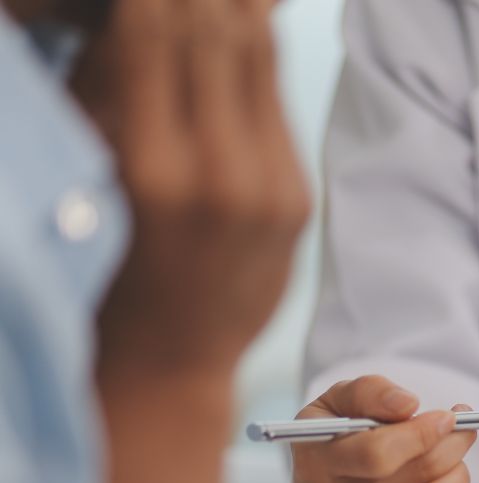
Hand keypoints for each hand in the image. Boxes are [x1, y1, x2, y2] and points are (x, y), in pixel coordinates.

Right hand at [73, 0, 309, 381]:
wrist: (174, 361)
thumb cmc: (106, 271)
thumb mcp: (89, 177)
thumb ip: (110, 79)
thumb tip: (133, 10)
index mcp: (154, 170)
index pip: (159, 23)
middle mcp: (225, 176)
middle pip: (220, 25)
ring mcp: (273, 189)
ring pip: (259, 52)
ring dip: (231, 6)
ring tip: (211, 1)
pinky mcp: (299, 199)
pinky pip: (277, 101)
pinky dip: (252, 58)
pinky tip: (232, 33)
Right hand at [292, 377, 478, 482]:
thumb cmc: (336, 441)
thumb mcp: (338, 403)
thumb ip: (369, 391)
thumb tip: (408, 405)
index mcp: (316, 463)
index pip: (379, 454)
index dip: (423, 433)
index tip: (448, 417)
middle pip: (416, 477)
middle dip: (452, 446)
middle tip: (463, 430)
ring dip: (459, 475)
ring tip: (456, 459)